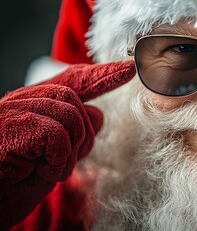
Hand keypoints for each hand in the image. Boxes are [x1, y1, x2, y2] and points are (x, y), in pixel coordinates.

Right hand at [0, 61, 135, 228]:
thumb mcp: (55, 158)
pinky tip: (38, 172)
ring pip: (69, 116)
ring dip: (68, 152)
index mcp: (32, 105)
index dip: (102, 75)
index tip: (128, 69)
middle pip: (74, 99)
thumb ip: (76, 133)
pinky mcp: (11, 127)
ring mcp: (12, 111)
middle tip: (62, 163)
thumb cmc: (13, 184)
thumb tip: (97, 113)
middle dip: (82, 135)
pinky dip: (57, 161)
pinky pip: (57, 136)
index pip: (72, 81)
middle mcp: (21, 102)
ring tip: (46, 169)